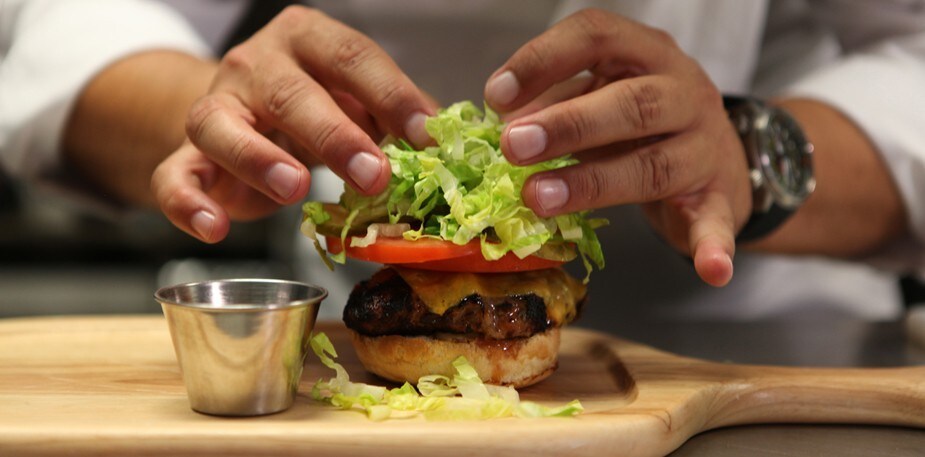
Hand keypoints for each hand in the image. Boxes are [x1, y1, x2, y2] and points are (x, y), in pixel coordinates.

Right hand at [152, 6, 435, 242]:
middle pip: (291, 93)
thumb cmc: (315, 108)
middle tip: (374, 175)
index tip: (426, 135)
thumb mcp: (357, 102)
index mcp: (307, 41)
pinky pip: (174, 176)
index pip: (351, 56)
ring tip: (296, 188)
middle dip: (335, 135)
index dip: (390, 95)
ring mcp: (215, 108)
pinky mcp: (186, 156)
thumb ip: (392, 117)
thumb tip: (443, 144)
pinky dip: (188, 203)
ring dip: (258, 158)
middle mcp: (256, 65)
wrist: (244, 117)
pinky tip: (215, 227)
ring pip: (220, 126)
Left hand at [484, 9, 752, 286]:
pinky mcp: (719, 197)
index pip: (596, 36)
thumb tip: (502, 125)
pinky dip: (713, 245)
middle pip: (631, 104)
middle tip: (514, 147)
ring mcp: (705, 146)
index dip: (543, 61)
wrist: (721, 155)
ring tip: (539, 199)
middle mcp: (683, 92)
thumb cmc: (641, 122)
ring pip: (655, 165)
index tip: (496, 96)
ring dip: (594, 183)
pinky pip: (717, 221)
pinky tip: (711, 271)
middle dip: (567, 125)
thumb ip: (554, 103)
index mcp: (646, 54)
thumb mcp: (599, 95)